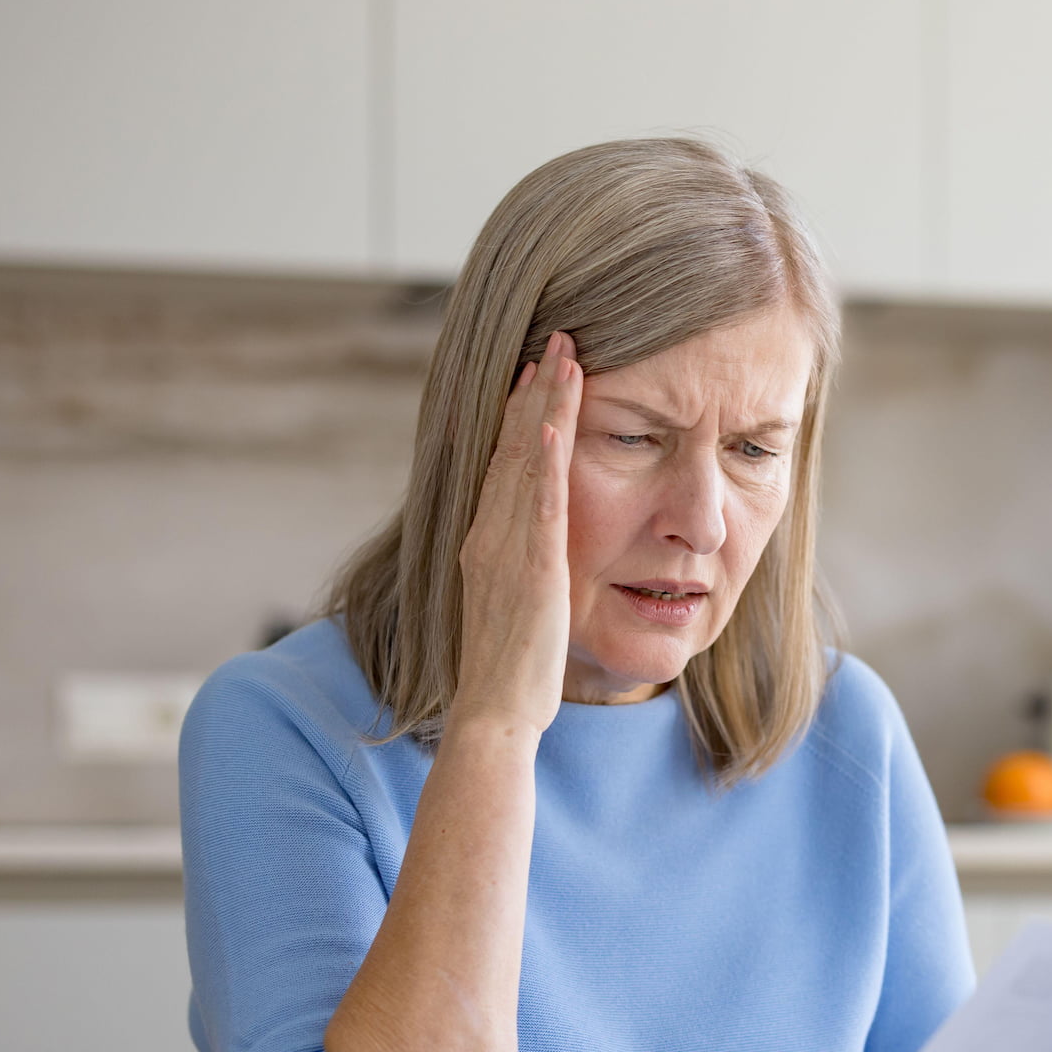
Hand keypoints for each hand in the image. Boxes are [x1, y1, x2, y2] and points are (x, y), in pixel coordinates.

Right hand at [449, 332, 581, 740]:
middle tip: (558, 338)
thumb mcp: (518, 603)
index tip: (539, 369)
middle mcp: (489, 535)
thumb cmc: (512, 669)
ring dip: (544, 407)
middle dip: (536, 390)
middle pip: (512, 446)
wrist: (495, 712)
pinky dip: (542, 464)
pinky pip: (537, 507)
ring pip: (525, 462)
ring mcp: (506, 550)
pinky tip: (551, 426)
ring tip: (565, 357)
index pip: (506, 460)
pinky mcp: (530, 571)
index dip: (522, 412)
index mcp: (487, 541)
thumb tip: (538, 545)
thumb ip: (524, 566)